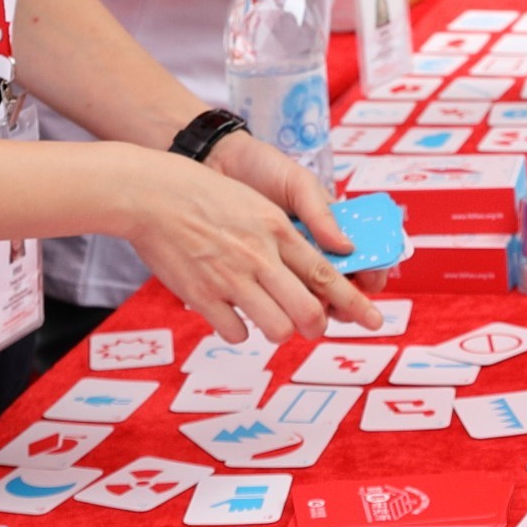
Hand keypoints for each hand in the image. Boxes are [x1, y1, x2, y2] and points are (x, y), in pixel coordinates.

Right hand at [118, 146, 377, 343]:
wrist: (151, 194)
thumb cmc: (203, 194)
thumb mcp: (257, 204)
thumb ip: (290, 232)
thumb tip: (327, 255)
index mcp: (277, 230)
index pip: (326, 273)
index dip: (354, 301)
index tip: (375, 319)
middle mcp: (260, 256)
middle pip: (309, 311)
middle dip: (317, 327)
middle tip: (313, 327)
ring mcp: (231, 278)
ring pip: (277, 328)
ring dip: (279, 331)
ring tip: (269, 319)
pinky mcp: (203, 295)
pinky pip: (235, 333)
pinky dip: (239, 330)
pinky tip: (232, 314)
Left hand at [207, 131, 394, 301]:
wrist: (218, 164)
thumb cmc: (263, 168)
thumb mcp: (298, 183)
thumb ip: (320, 213)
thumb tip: (348, 247)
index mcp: (328, 227)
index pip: (361, 255)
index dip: (372, 271)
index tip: (371, 284)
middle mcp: (311, 249)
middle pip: (339, 285)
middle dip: (346, 301)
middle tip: (342, 308)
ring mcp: (286, 262)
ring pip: (310, 296)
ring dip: (317, 308)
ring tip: (313, 310)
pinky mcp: (261, 271)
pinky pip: (276, 293)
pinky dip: (282, 303)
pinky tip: (280, 303)